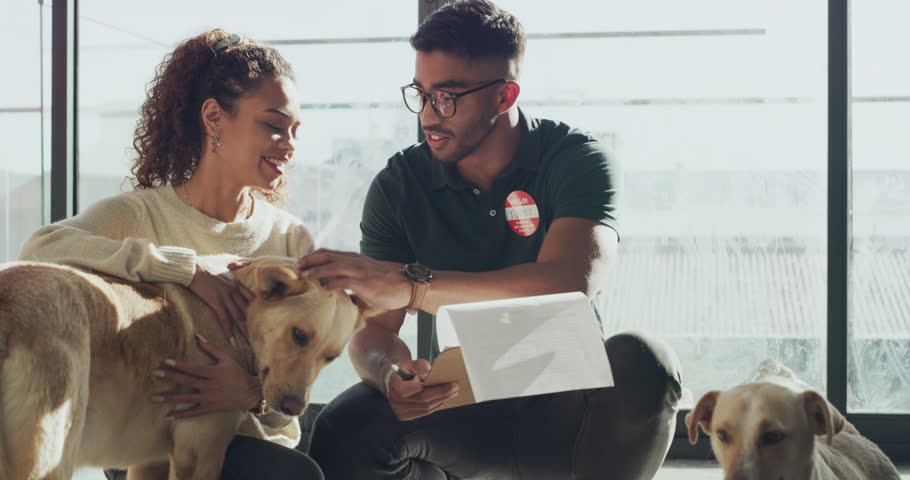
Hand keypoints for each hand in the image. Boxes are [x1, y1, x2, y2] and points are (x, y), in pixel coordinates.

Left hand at [151, 333, 261, 418]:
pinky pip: (193, 412)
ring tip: (154, 398)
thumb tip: (197, 336)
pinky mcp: (209, 408)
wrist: (249, 393)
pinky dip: (180, 415)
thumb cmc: (237, 373)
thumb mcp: (227, 359)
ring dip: (170, 398)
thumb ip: (211, 348)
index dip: (179, 365)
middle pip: (187, 381)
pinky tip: (168, 416)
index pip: (193, 368)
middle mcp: (209, 386)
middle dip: (170, 377)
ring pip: (186, 398)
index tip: (166, 361)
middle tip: (155, 374)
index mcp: (213, 372)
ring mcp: (209, 398)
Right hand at [189, 260, 254, 345]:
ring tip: (250, 341)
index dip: (257, 308)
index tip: (263, 316)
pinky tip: (232, 340)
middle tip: (260, 334)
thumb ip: (231, 266)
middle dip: (253, 322)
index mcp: (237, 283)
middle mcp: (234, 290)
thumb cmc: (205, 265)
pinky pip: (224, 319)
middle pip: (247, 309)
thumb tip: (233, 264)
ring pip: (238, 316)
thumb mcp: (223, 264)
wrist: (193, 267)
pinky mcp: (216, 302)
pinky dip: (228, 331)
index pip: (251, 297)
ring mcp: (226, 297)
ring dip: (244, 330)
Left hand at [296, 249, 410, 309]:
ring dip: (316, 271)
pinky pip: (343, 281)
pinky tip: (323, 288)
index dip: (313, 256)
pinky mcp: (363, 283)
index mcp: (354, 258)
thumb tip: (338, 289)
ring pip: (332, 267)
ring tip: (304, 276)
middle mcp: (354, 261)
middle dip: (309, 261)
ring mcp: (359, 271)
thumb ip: (352, 279)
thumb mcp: (366, 275)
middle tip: (297, 267)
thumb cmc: (387, 283)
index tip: (302, 262)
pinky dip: (331, 284)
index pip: (329, 253)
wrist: (405, 285)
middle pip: (326, 256)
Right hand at [384, 358, 459, 420]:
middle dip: (443, 394)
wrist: (389, 378)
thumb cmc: (400, 369)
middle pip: (424, 400)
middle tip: (455, 387)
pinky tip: (442, 399)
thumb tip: (429, 373)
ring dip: (441, 400)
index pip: (418, 389)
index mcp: (394, 385)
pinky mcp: (405, 416)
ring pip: (426, 408)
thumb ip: (419, 365)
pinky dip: (435, 405)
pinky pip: (424, 412)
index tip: (449, 383)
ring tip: (452, 393)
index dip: (434, 388)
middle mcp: (395, 400)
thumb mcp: (409, 362)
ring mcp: (399, 410)